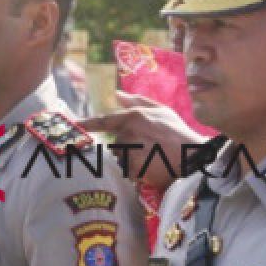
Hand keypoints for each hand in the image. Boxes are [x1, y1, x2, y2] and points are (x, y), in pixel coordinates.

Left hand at [80, 91, 207, 188]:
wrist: (192, 157)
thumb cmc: (178, 132)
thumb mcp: (162, 110)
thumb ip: (137, 102)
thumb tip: (117, 94)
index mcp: (133, 117)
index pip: (103, 121)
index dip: (86, 123)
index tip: (73, 125)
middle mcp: (128, 132)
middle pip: (116, 143)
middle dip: (128, 146)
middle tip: (150, 147)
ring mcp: (129, 150)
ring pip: (122, 157)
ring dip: (132, 159)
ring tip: (152, 157)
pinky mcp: (132, 167)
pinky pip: (128, 170)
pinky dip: (136, 171)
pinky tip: (151, 167)